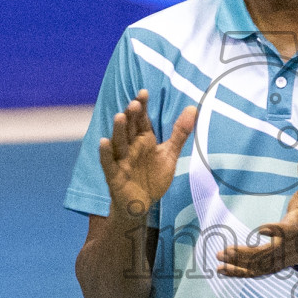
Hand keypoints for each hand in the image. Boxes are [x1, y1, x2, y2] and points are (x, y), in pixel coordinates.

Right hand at [98, 89, 196, 217]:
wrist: (142, 205)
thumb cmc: (153, 178)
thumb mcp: (169, 154)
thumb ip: (180, 133)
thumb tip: (193, 109)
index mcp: (143, 140)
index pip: (141, 119)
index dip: (141, 107)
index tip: (144, 92)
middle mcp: (131, 147)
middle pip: (129, 128)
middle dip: (131, 116)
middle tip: (134, 104)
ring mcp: (121, 160)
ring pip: (118, 143)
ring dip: (118, 130)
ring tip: (120, 117)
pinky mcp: (114, 175)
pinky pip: (108, 163)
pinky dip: (105, 153)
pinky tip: (103, 142)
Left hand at [217, 151, 297, 276]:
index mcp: (297, 228)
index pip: (287, 231)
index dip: (276, 231)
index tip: (262, 229)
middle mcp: (288, 247)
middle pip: (266, 254)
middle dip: (246, 254)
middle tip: (226, 250)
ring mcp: (281, 259)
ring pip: (259, 266)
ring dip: (239, 265)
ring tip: (219, 259)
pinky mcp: (275, 265)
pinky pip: (256, 272)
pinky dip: (239, 273)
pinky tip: (222, 270)